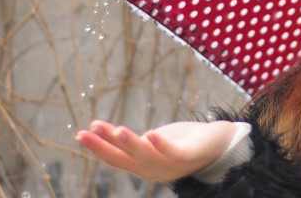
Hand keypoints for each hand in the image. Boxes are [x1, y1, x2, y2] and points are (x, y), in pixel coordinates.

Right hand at [76, 120, 238, 181]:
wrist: (221, 143)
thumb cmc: (186, 141)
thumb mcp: (158, 141)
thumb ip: (141, 143)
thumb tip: (119, 137)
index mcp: (145, 166)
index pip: (117, 159)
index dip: (98, 148)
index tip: (80, 134)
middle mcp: (155, 171)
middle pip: (126, 159)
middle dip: (104, 146)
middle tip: (87, 132)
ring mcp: (172, 166)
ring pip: (146, 156)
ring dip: (130, 144)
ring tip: (116, 130)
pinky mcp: (189, 157)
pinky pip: (172, 153)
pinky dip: (161, 145)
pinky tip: (151, 133)